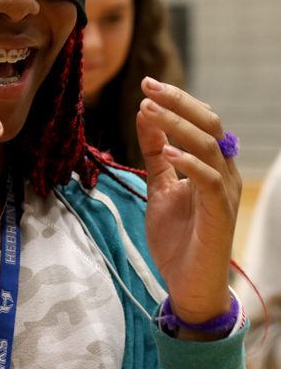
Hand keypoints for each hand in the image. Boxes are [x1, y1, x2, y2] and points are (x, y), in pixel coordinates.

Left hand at [137, 77, 241, 331]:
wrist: (187, 283)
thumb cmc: (177, 235)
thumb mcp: (159, 185)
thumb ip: (155, 151)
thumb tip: (143, 112)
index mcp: (211, 164)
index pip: (200, 122)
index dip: (177, 101)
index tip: (147, 84)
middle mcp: (224, 173)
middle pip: (209, 125)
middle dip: (178, 103)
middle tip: (148, 86)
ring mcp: (224, 193)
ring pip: (210, 147)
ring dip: (177, 126)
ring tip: (148, 110)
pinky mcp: (220, 214)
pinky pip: (210, 181)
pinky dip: (190, 164)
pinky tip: (168, 153)